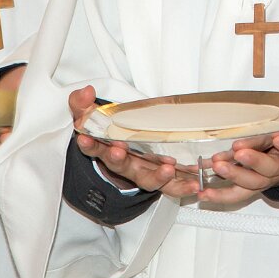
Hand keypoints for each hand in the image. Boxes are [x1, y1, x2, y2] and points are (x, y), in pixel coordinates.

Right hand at [68, 85, 195, 198]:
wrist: (126, 153)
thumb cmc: (111, 134)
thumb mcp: (93, 117)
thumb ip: (84, 104)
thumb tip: (86, 91)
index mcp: (106, 150)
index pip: (93, 148)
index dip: (89, 145)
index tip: (84, 139)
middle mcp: (125, 165)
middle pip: (119, 165)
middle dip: (117, 158)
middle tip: (117, 151)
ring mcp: (144, 172)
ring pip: (148, 179)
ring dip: (157, 176)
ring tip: (167, 169)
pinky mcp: (162, 178)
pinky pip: (172, 186)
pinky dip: (183, 185)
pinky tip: (194, 183)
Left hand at [199, 96, 278, 205]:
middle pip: (270, 169)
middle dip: (254, 161)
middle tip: (239, 151)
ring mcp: (267, 176)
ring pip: (252, 181)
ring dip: (234, 175)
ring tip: (217, 165)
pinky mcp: (254, 181)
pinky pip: (238, 192)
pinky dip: (221, 194)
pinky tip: (204, 193)